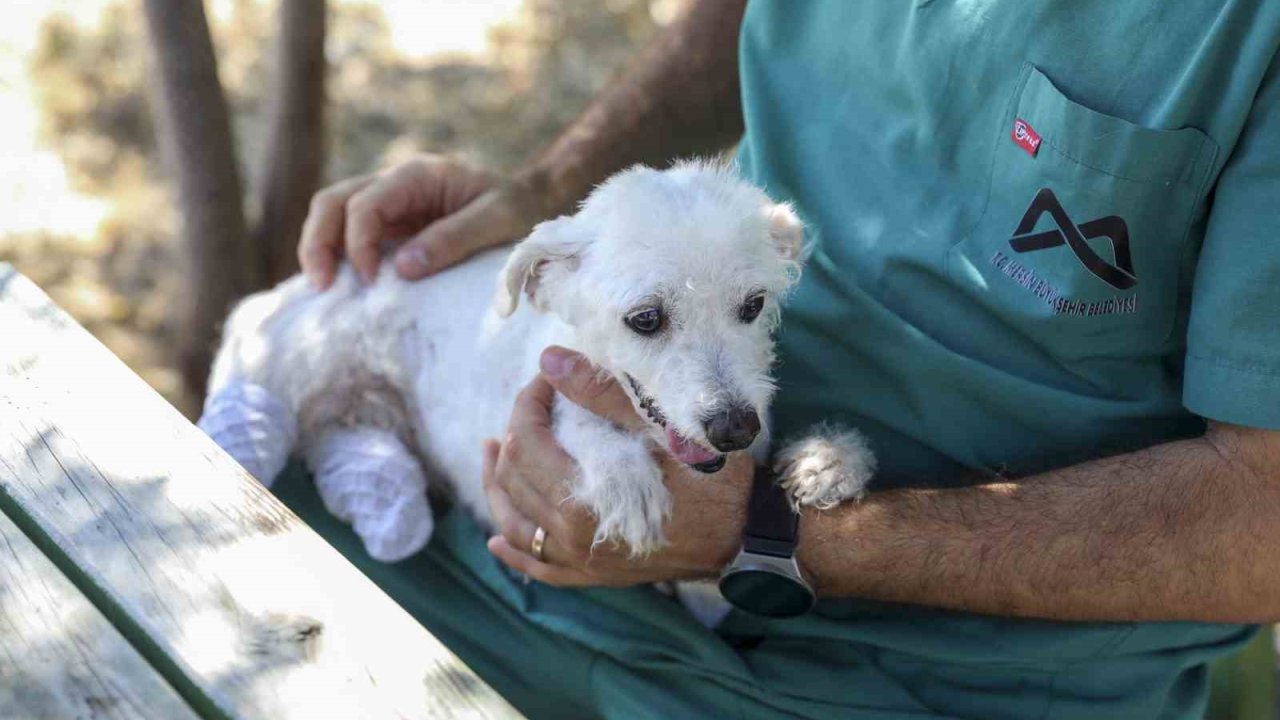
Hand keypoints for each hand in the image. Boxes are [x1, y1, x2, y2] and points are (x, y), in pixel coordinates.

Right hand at [297, 155, 544, 286]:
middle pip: (333, 203)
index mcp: (417, 175)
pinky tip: (338, 287)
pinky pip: (350, 237)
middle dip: (319, 242)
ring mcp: (389, 205)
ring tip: (324, 290)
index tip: (372, 282)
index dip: (359, 243)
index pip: (365, 204)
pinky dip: (338, 259)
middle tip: (323, 288)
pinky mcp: (392, 227)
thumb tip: (403, 268)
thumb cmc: (519, 207)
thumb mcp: (498, 219)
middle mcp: (395, 184)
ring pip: (333, 216)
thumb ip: (453, 238)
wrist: (531, 202)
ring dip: (321, 250)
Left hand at [483, 347, 751, 586]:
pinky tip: (499, 540)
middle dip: (514, 432)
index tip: (545, 379)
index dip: (529, 402)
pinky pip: (539, 567)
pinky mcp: (594, 576)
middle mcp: (572, 537)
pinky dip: (515, 551)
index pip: (528, 441)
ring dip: (497, 484)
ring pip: (515, 522)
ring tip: (492, 453)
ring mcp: (581, 561)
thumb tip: (550, 360)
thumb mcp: (663, 429)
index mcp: (583, 499)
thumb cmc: (712, 479)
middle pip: (514, 478)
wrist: (747, 535)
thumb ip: (603, 395)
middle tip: (532, 404)